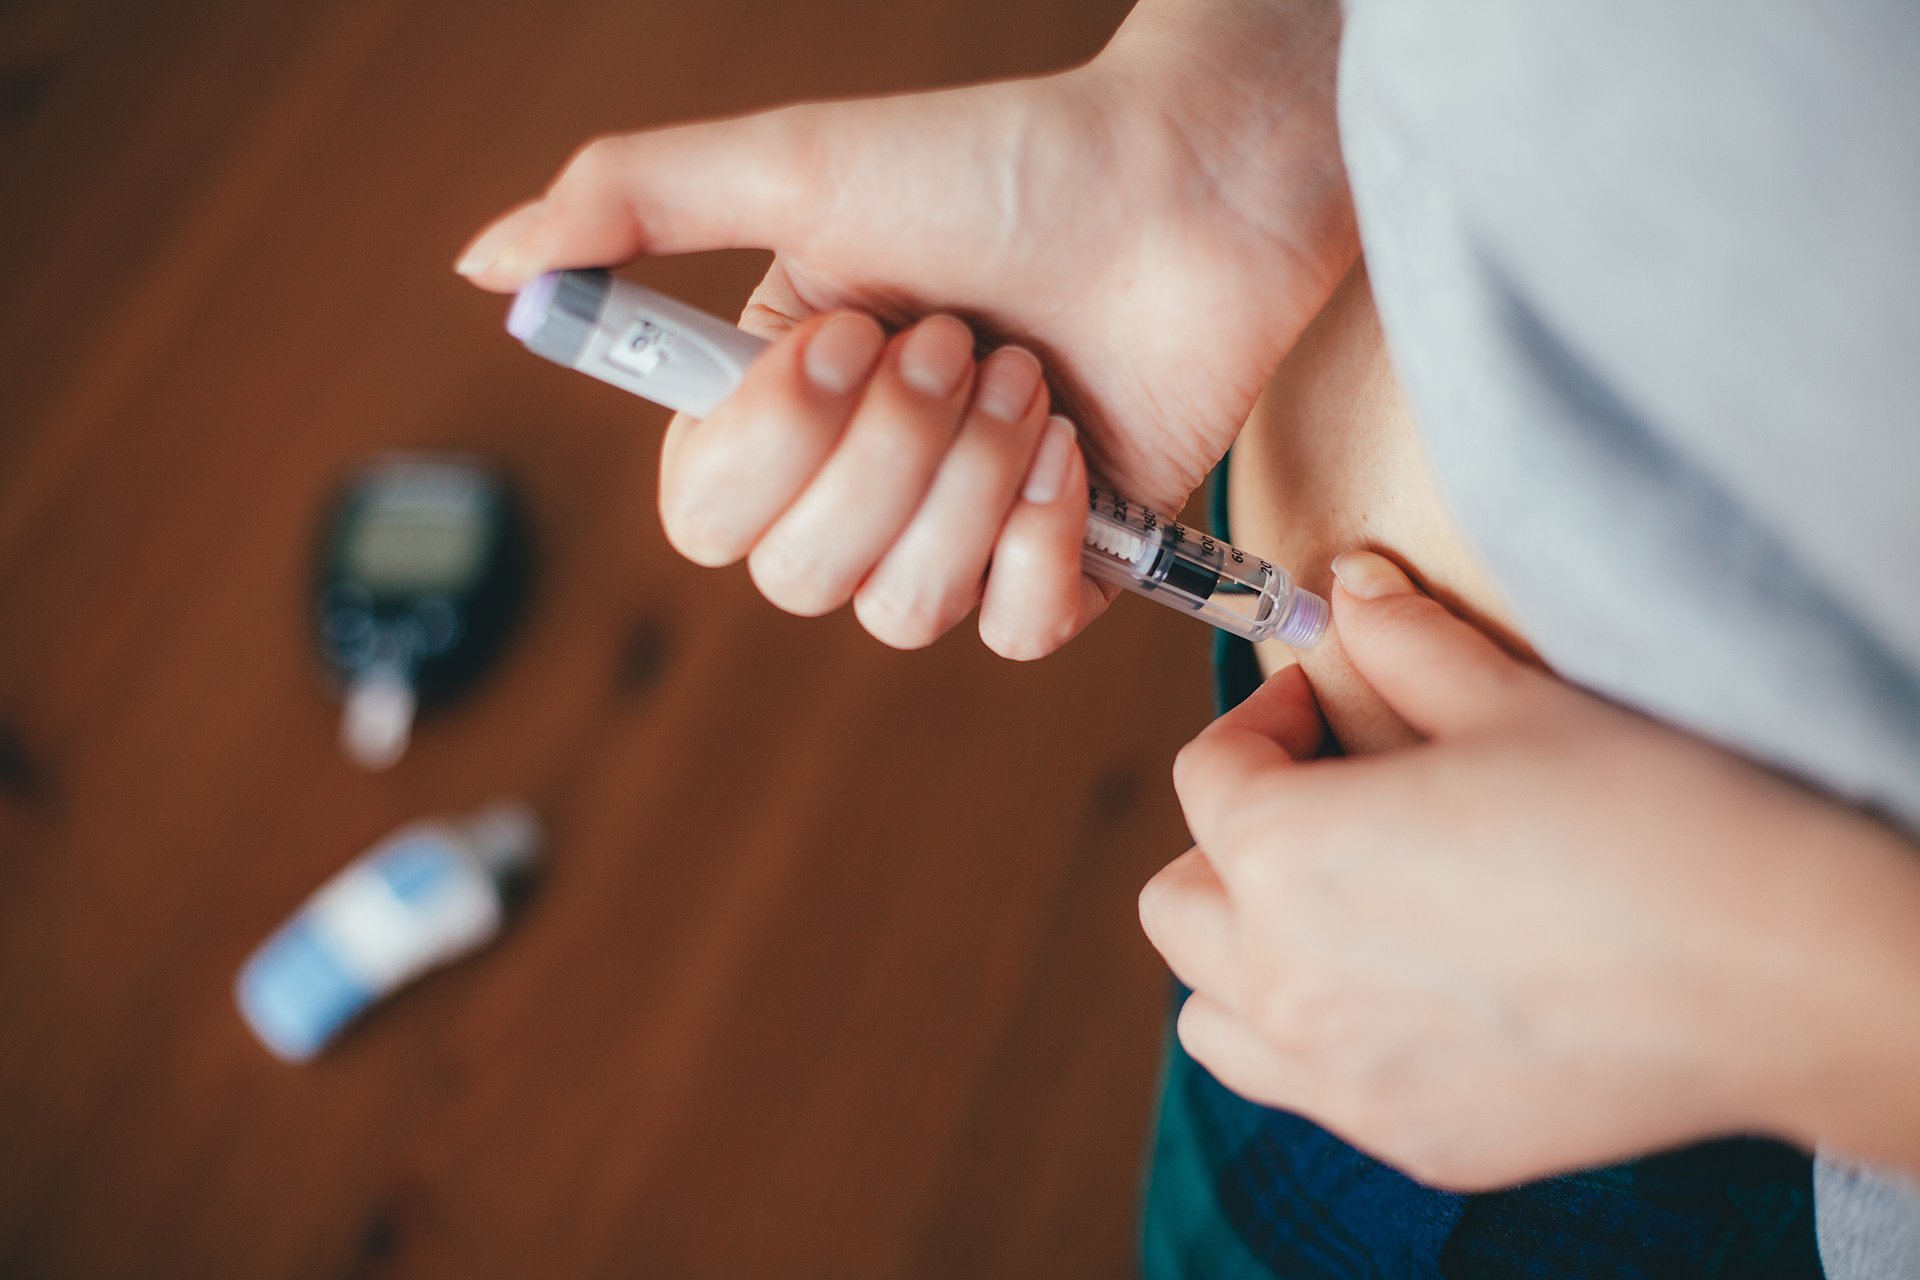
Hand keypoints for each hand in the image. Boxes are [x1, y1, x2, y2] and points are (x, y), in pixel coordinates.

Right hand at [456, 0, 1354, 655]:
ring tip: (1032, 377)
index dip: (773, 449)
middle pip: (799, 579)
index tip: (850, 337)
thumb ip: (629, 205)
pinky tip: (1076, 459)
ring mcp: (962, 528)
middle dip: (893, 458)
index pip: (705, 515)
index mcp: (784, 399)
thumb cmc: (999, 161)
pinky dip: (1042, 549)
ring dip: (972, 486)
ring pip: (902, 611)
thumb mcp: (796, 164)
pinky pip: (1012, 635)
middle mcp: (862, 477)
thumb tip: (486, 267)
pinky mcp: (1065, 564)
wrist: (1189, 183)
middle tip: (962, 340)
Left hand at [1140, 550, 1919, 1188]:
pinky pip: (1301, 1085)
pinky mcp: (1409, 1137)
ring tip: (1331, 909)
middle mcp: (1283, 980)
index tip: (1314, 706)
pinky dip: (1311, 1036)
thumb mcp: (1512, 705)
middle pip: (1179, 902)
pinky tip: (1400, 993)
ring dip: (1243, 953)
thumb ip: (1404, 644)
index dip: (1258, 721)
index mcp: (1286, 856)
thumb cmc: (1646, 823)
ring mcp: (1339, 1076)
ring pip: (1212, 1014)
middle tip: (1317, 803)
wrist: (1779, 975)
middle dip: (1230, 841)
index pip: (1208, 777)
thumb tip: (1349, 589)